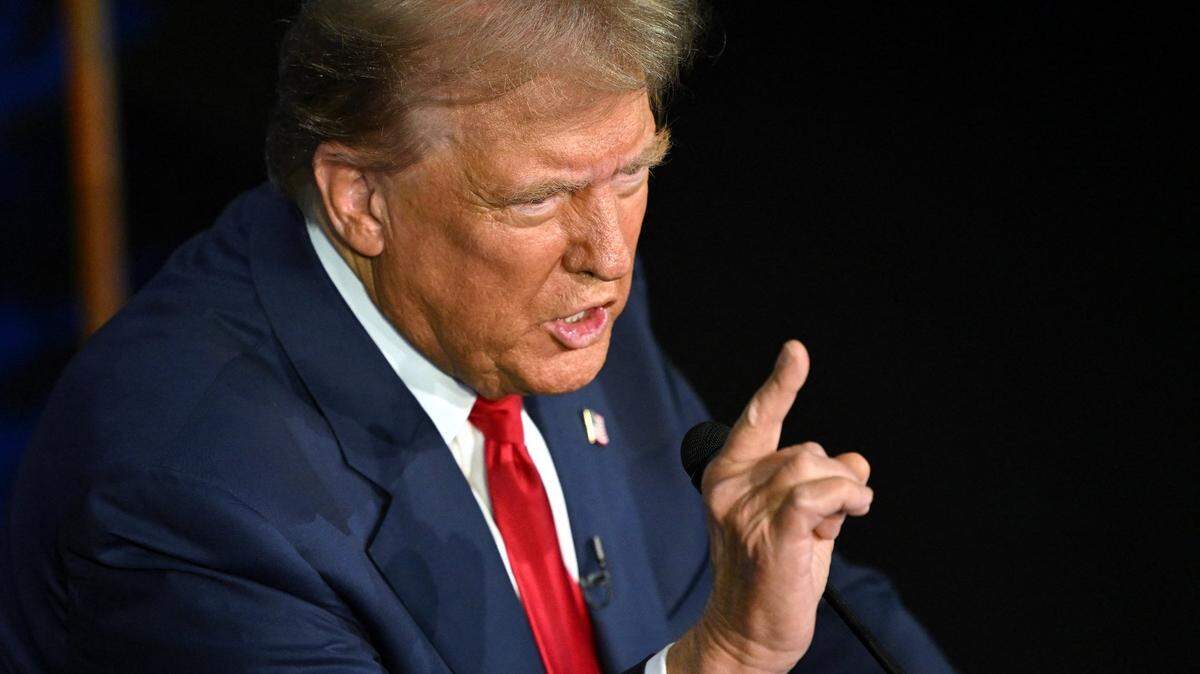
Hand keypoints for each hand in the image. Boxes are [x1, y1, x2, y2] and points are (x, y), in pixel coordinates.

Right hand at [669, 341, 873, 672]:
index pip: (758, 419)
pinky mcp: (771, 534)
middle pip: (807, 449)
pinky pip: (819, 493)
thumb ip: (820, 486)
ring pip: (817, 467)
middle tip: (821, 525)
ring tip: (827, 531)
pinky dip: (843, 500)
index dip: (780, 384)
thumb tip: (857, 459)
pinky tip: (844, 518)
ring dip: (841, 496)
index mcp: (727, 475)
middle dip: (831, 481)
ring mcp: (746, 510)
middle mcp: (730, 486)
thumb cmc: (770, 579)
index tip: (797, 352)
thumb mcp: (797, 522)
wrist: (747, 635)